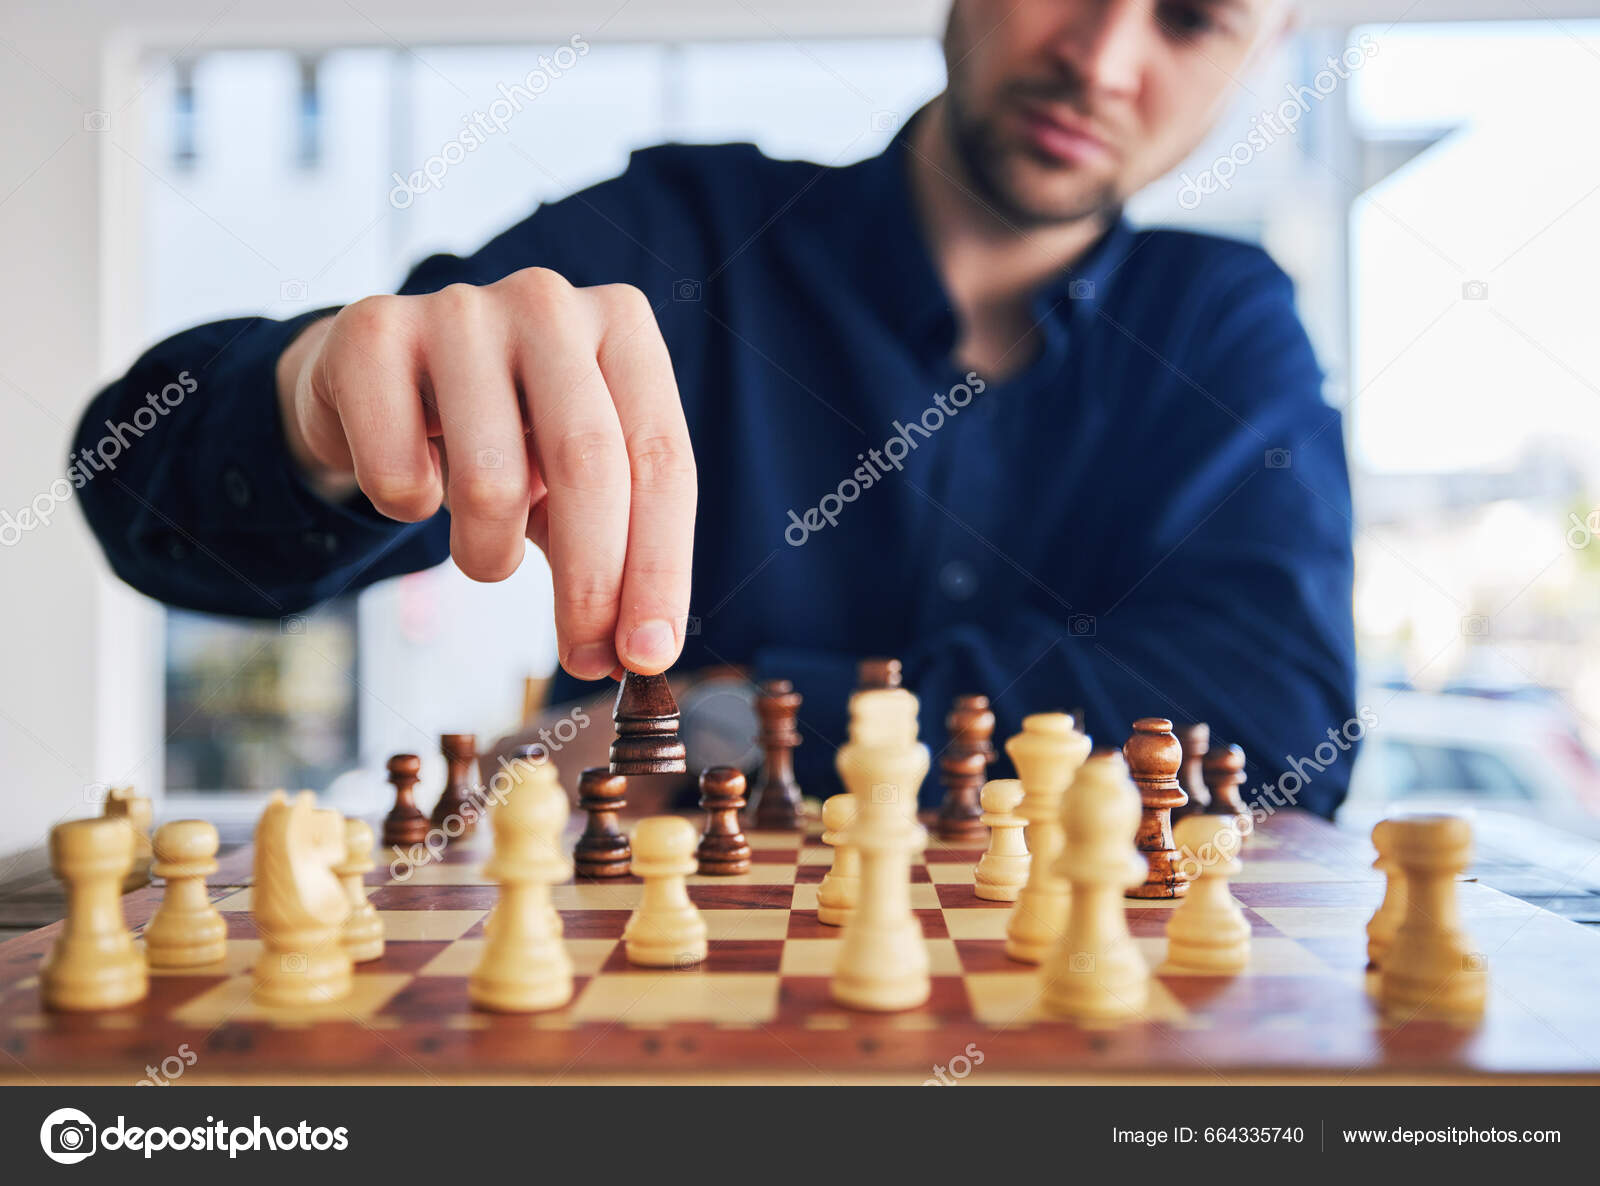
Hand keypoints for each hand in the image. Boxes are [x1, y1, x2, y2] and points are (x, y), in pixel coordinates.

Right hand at [276, 269, 696, 679]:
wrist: (379, 377)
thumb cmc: (505, 436)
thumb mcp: (575, 480)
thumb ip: (618, 550)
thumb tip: (635, 653)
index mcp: (624, 327)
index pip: (662, 459)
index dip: (660, 568)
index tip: (647, 654)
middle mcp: (548, 302)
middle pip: (588, 466)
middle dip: (591, 585)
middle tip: (585, 658)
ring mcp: (458, 308)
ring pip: (491, 482)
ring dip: (488, 553)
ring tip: (485, 547)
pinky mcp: (371, 331)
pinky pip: (400, 475)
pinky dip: (408, 509)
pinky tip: (414, 481)